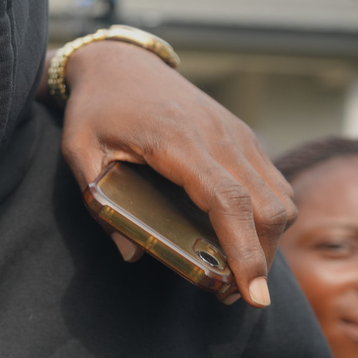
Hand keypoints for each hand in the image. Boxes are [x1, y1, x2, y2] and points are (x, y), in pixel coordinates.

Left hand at [59, 40, 294, 307]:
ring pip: (279, 196)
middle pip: (266, 206)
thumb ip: (98, 201)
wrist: (119, 62)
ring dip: (269, 238)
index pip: (226, 201)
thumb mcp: (78, 151)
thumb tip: (131, 253)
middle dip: (261, 257)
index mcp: (177, 140)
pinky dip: (268, 214)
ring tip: (240, 272)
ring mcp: (236, 132)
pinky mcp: (242, 134)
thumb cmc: (95, 108)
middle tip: (238, 295)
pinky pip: (272, 181)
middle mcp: (218, 134)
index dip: (243, 250)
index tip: (253, 292)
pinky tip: (243, 236)